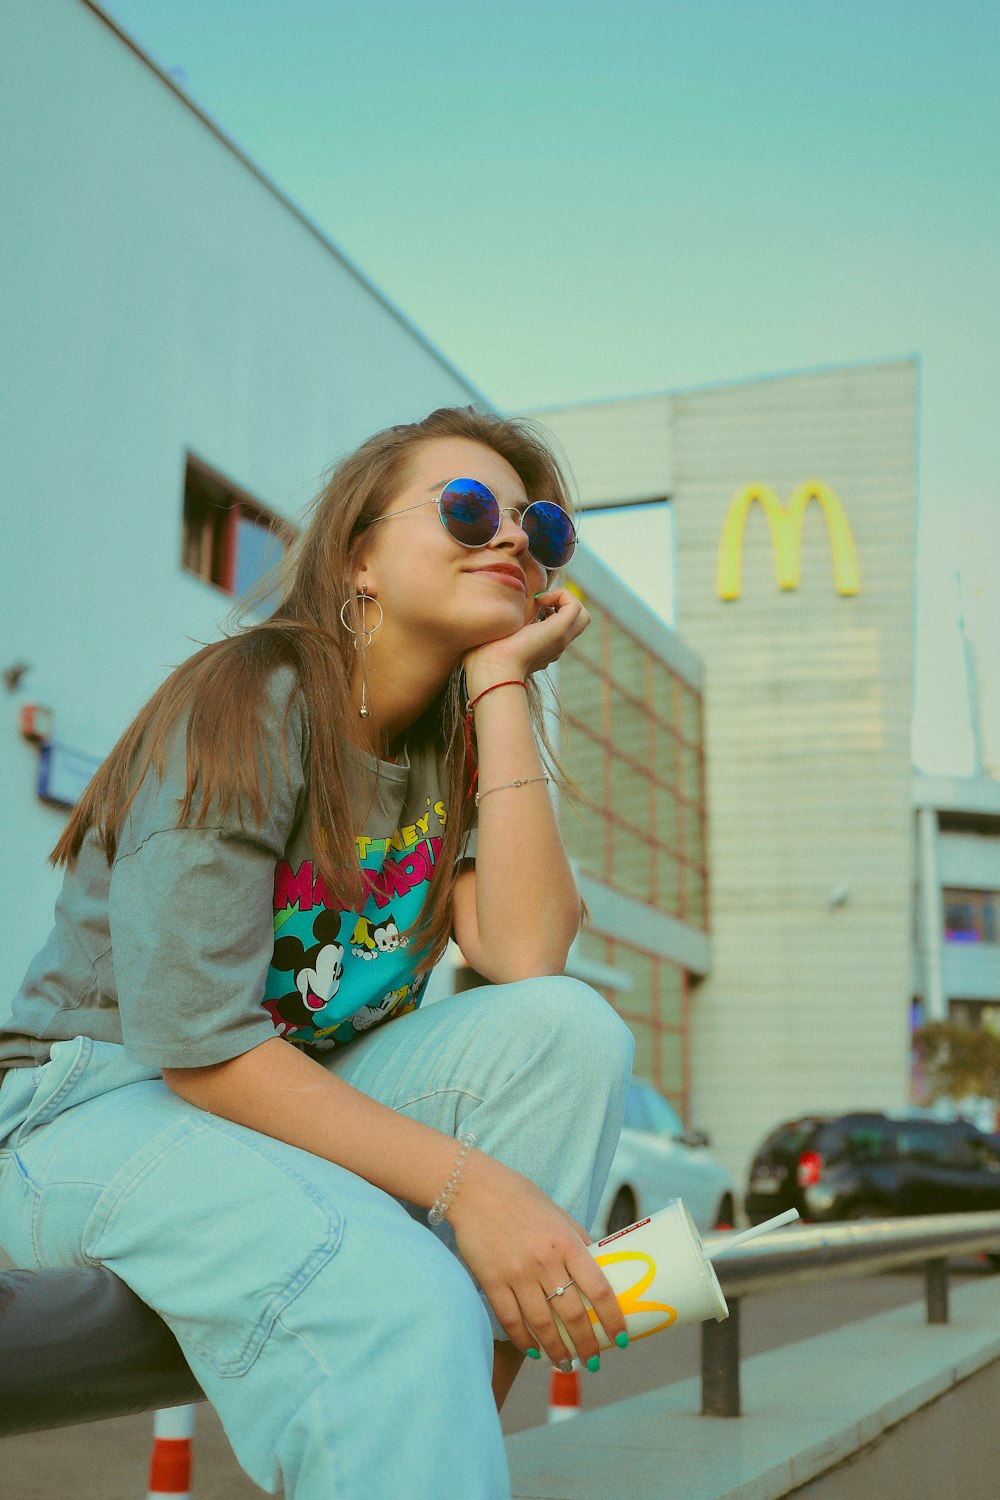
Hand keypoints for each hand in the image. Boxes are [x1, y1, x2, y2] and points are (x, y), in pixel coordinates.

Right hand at [447, 1151, 625, 1365]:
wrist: (474, 1188)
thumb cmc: (520, 1197)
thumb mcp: (558, 1213)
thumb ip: (577, 1240)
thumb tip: (598, 1267)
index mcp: (567, 1242)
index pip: (599, 1289)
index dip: (613, 1319)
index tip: (621, 1338)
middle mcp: (545, 1261)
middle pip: (572, 1315)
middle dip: (587, 1345)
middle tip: (594, 1362)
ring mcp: (517, 1273)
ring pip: (542, 1325)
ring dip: (557, 1351)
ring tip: (566, 1365)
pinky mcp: (492, 1281)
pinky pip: (511, 1320)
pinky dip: (524, 1340)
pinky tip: (534, 1351)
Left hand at [462, 587, 590, 698]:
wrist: (492, 672)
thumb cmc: (483, 660)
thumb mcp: (491, 641)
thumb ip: (494, 629)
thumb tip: (485, 618)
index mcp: (540, 649)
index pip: (557, 627)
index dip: (549, 611)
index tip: (526, 608)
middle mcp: (555, 646)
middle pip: (576, 622)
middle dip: (562, 604)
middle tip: (538, 602)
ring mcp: (560, 639)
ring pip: (581, 615)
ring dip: (565, 599)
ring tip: (541, 600)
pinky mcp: (560, 630)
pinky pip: (575, 605)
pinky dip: (561, 595)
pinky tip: (540, 599)